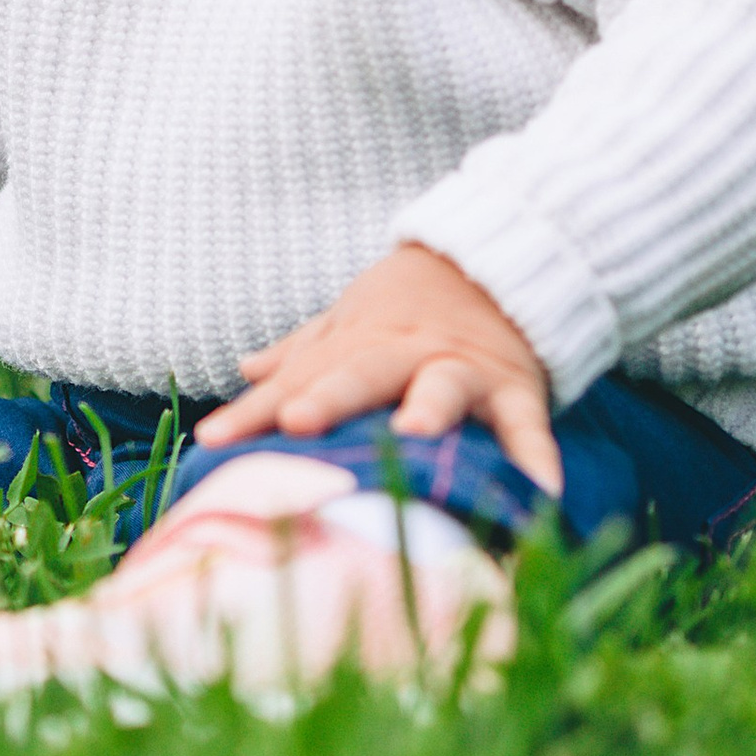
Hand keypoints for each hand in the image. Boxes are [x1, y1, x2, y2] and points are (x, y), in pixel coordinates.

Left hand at [192, 243, 562, 493]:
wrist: (493, 263)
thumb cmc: (407, 308)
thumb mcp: (350, 322)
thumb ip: (300, 352)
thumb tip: (243, 371)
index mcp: (356, 346)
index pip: (296, 382)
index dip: (254, 411)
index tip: (214, 439)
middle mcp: (403, 356)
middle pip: (358, 374)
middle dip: (327, 397)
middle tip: (296, 422)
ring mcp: (460, 371)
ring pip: (441, 387)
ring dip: (428, 408)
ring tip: (411, 434)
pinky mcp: (515, 389)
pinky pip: (525, 424)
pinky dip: (535, 455)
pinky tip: (541, 491)